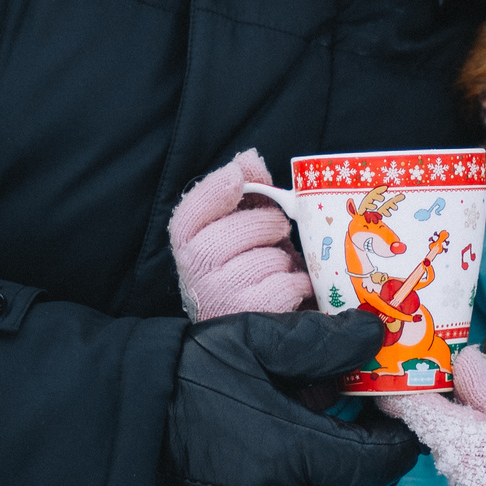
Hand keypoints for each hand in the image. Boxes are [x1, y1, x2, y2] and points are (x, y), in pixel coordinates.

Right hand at [158, 311, 420, 485]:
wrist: (124, 421)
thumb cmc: (188, 373)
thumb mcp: (254, 341)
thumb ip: (321, 341)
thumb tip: (376, 334)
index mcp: (289, 450)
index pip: (375, 460)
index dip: (399, 439)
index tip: (401, 414)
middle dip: (382, 462)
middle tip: (383, 428)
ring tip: (369, 464)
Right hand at [169, 149, 312, 321]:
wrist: (261, 327)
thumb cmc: (253, 268)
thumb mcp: (248, 228)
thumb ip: (249, 192)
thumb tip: (249, 158)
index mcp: (190, 247)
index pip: (188, 218)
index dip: (211, 194)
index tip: (236, 176)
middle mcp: (196, 276)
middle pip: (227, 236)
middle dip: (264, 225)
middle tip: (279, 228)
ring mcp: (220, 300)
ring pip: (263, 261)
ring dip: (283, 258)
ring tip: (282, 266)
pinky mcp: (250, 319)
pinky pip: (283, 286)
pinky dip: (297, 282)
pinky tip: (294, 287)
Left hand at [378, 346, 485, 485]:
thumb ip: (480, 383)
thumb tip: (457, 361)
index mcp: (466, 451)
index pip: (419, 417)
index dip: (404, 393)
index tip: (393, 376)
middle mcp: (463, 483)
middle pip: (435, 437)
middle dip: (441, 409)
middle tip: (455, 379)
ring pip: (453, 456)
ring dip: (461, 433)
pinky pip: (470, 475)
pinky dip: (477, 454)